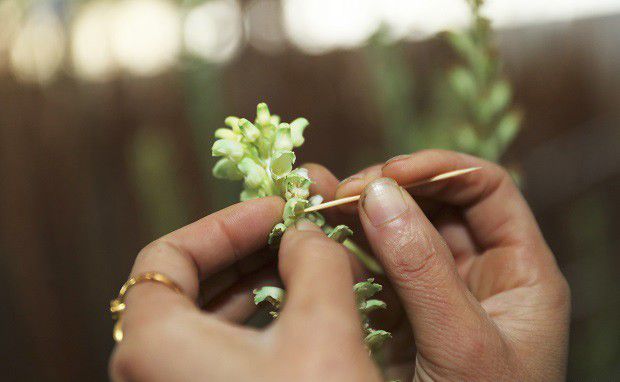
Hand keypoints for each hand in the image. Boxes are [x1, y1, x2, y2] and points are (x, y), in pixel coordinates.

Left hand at [108, 198, 381, 381]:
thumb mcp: (324, 328)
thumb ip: (316, 260)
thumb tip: (308, 232)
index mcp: (154, 344)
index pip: (168, 254)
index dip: (225, 222)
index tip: (277, 211)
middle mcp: (151, 371)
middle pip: (189, 284)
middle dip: (249, 251)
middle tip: (298, 232)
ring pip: (209, 319)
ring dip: (260, 284)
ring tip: (310, 264)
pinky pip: (223, 351)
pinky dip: (261, 323)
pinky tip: (305, 310)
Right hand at [306, 149, 569, 380]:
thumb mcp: (462, 343)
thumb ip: (422, 267)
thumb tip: (379, 193)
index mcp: (519, 271)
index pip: (485, 189)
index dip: (438, 169)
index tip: (388, 173)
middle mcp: (478, 274)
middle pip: (434, 204)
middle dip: (388, 189)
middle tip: (340, 192)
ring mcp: (435, 293)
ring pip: (397, 234)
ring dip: (358, 215)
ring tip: (317, 202)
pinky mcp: (398, 315)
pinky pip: (372, 270)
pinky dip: (344, 252)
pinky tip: (318, 241)